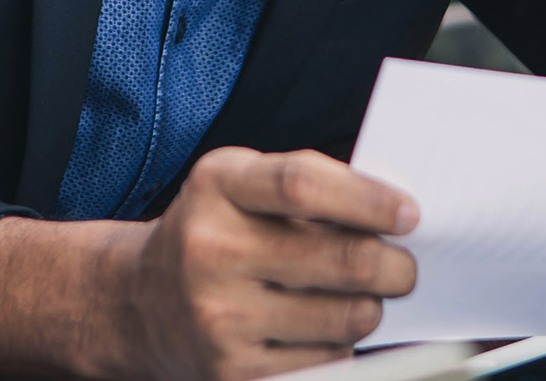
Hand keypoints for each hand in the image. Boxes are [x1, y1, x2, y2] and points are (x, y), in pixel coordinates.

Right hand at [119, 148, 418, 378]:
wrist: (138, 302)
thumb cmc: (210, 231)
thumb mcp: (239, 182)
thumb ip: (307, 183)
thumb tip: (392, 213)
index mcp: (217, 185)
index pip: (304, 185)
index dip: (368, 199)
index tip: (408, 214)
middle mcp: (211, 249)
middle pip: (340, 259)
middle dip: (394, 266)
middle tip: (405, 267)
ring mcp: (219, 316)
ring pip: (344, 318)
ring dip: (370, 308)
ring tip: (360, 296)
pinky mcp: (232, 371)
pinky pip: (324, 361)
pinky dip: (339, 345)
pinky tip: (320, 327)